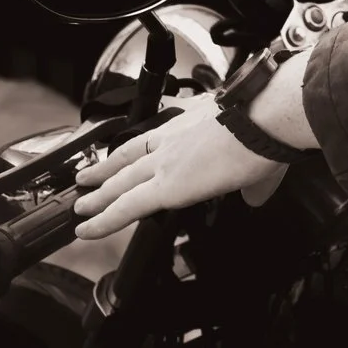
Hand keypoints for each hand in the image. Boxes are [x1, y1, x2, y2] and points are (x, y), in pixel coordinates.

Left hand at [73, 89, 291, 237]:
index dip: (137, 150)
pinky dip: (103, 220)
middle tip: (86, 179)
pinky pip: (125, 207)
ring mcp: (165, 161)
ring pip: (121, 182)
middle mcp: (172, 138)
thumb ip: (251, 180)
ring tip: (80, 205)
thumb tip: (255, 197)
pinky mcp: (165, 187)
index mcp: (192, 123)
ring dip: (98, 194)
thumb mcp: (255, 149)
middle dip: (106, 170)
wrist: (265, 118)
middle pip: (129, 157)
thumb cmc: (267, 127)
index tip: (124, 156)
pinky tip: (87, 229)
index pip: (156, 139)